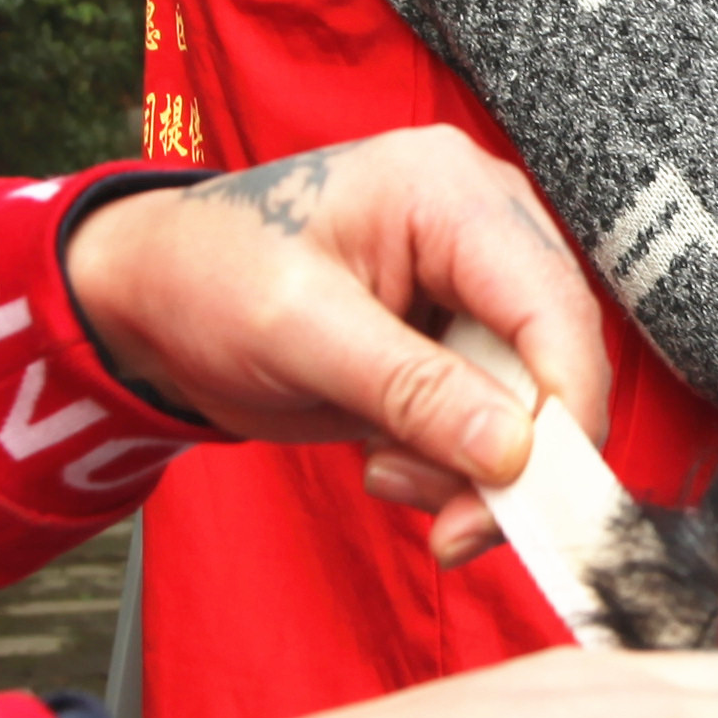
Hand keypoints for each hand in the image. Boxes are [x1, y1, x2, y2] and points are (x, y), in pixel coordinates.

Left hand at [60, 133, 604, 562]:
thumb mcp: (298, 334)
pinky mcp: (460, 338)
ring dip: (473, 467)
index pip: (554, 308)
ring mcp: (477, 285)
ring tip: (381, 471)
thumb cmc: (205, 278)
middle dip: (511, 457)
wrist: (152, 297)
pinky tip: (386, 459)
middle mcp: (483, 227)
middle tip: (448, 526)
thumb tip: (514, 453)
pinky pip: (499, 418)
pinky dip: (455, 463)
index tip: (531, 502)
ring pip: (534, 402)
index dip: (565, 412)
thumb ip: (412, 390)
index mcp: (449, 192)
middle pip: (558, 360)